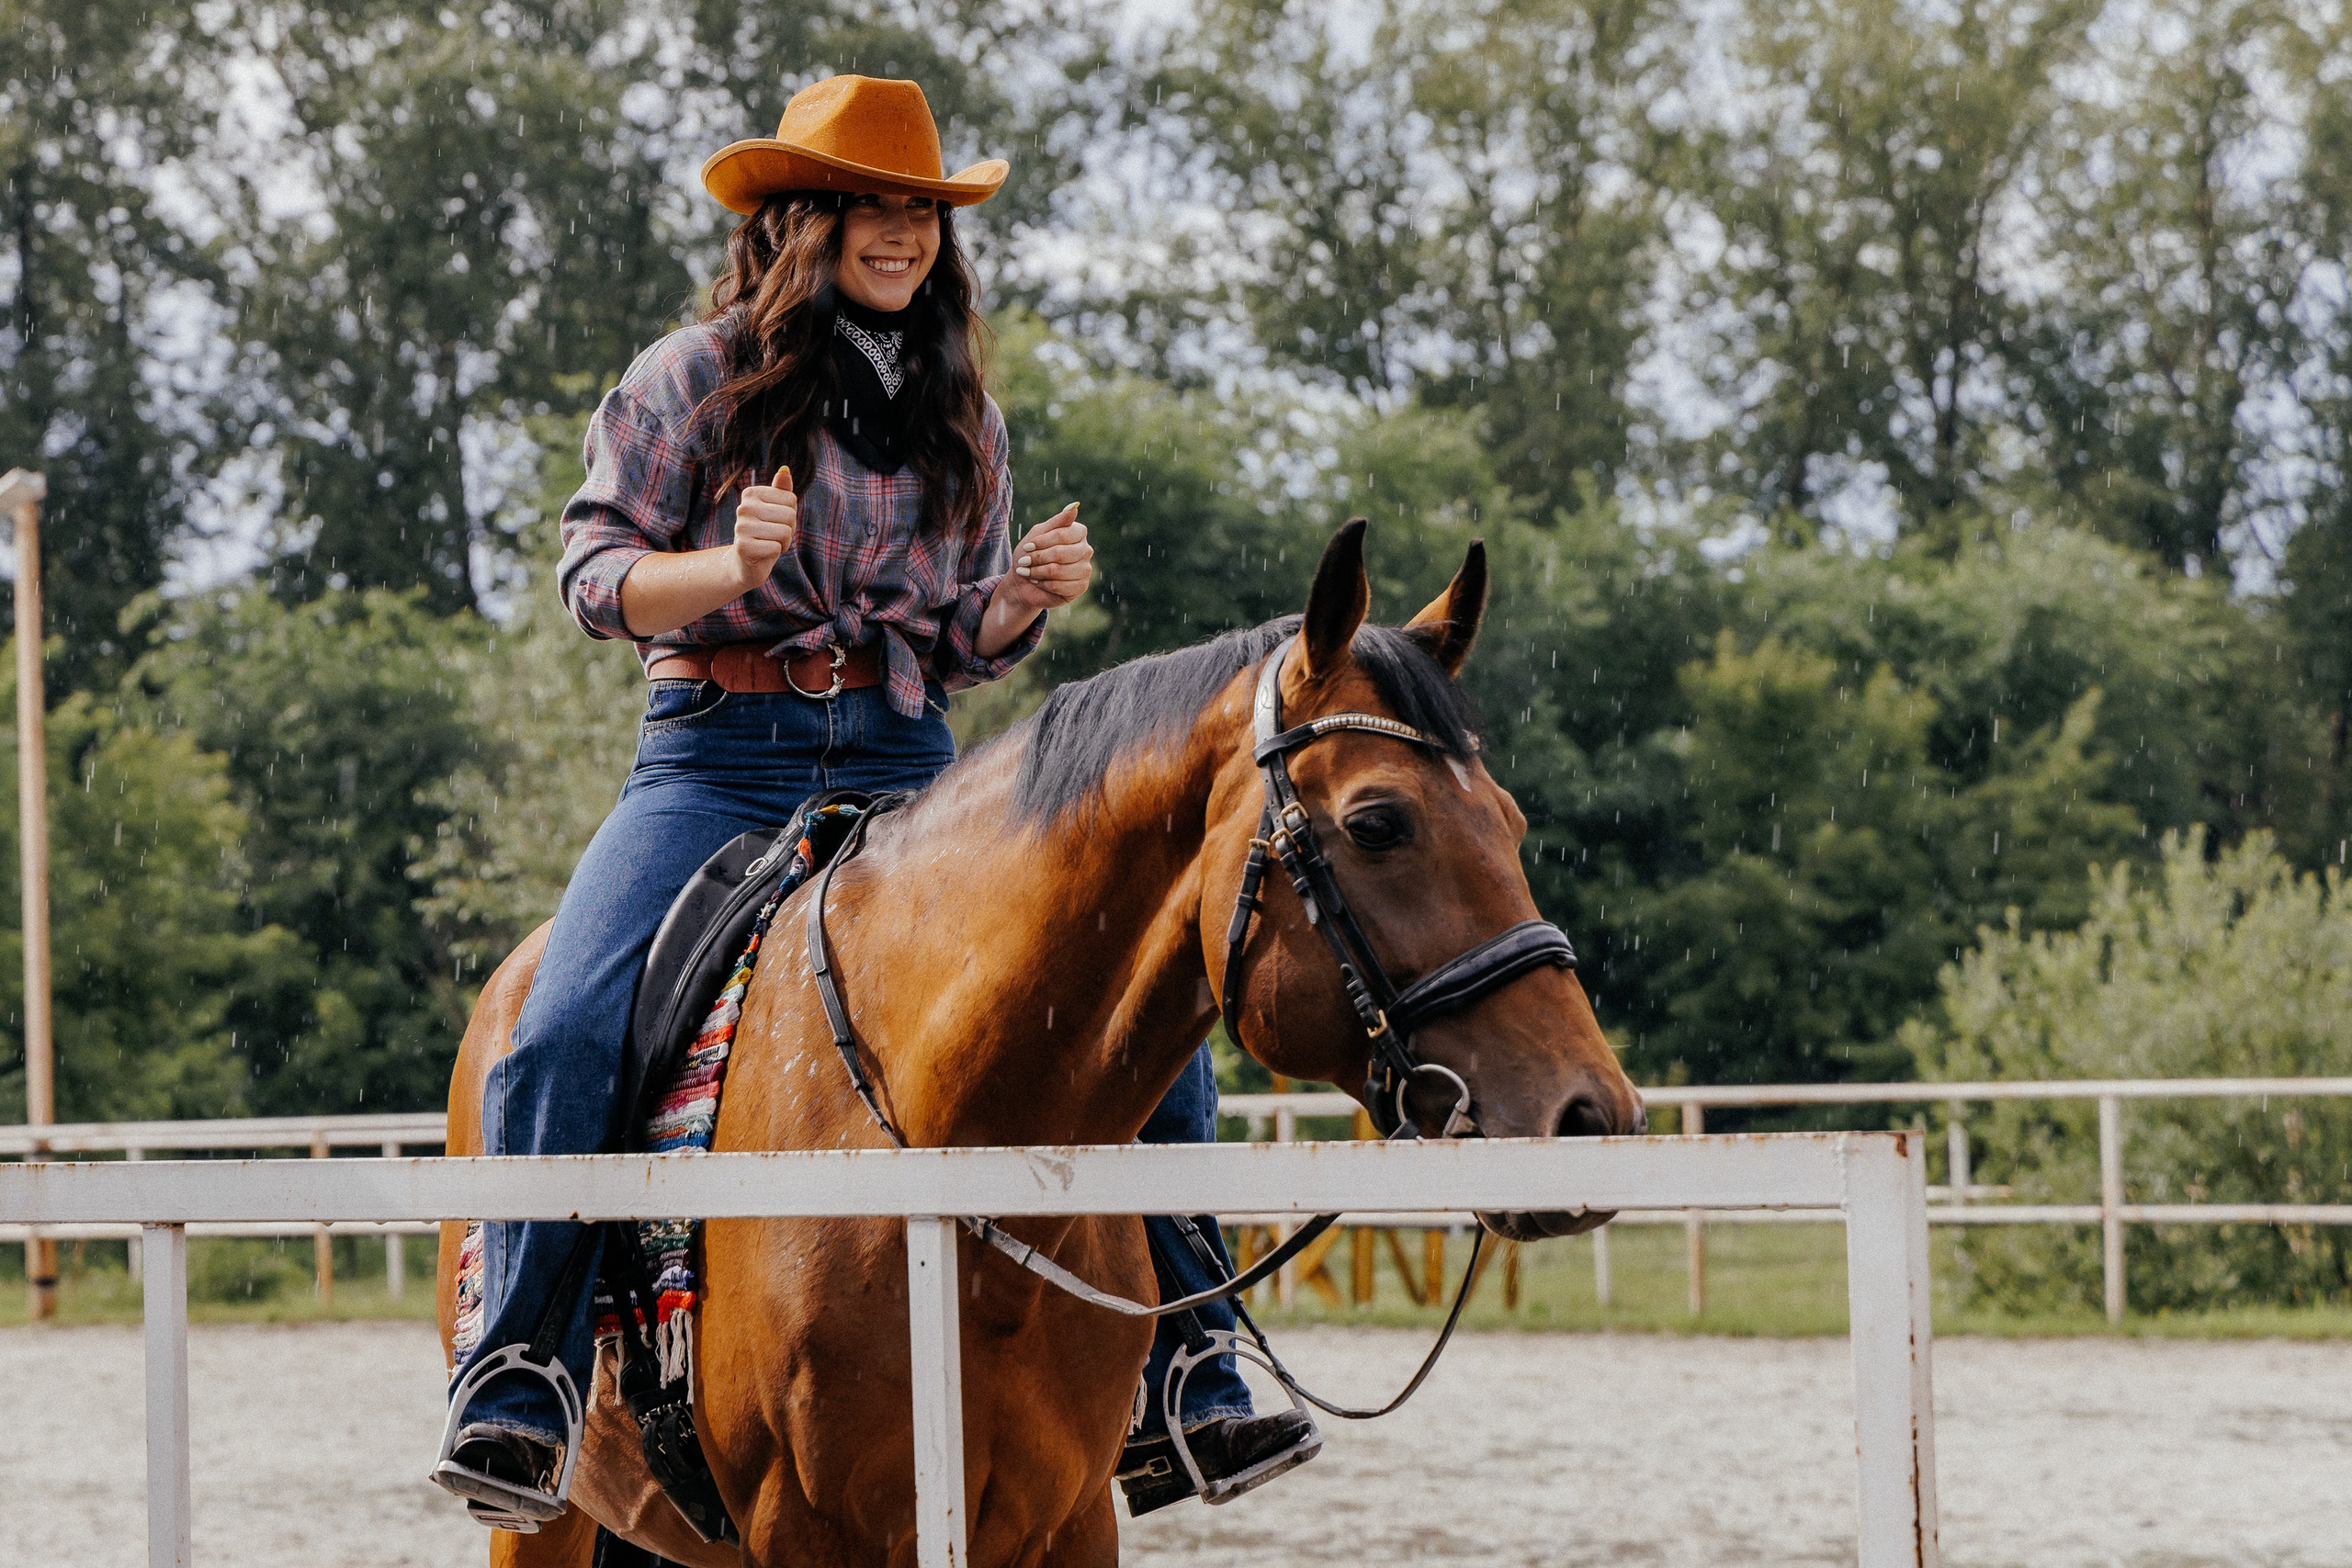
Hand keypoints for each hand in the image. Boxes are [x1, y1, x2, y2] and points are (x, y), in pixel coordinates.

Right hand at [732, 465, 796, 588]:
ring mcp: (741, 527)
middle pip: (789, 515)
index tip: (776, 521)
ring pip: (785, 532)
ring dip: (783, 542)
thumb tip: (785, 469)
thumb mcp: (777, 510)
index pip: (791, 499)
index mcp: (751, 493)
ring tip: (769, 543)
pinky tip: (763, 553)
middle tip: (773, 535)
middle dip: (789, 529)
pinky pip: (776, 547)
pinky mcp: (743, 547)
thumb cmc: (766, 532)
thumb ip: (781, 490)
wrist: (746, 562)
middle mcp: (743, 507)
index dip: (790, 514)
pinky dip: (775, 553)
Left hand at [1004, 504, 1091, 611]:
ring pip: (1058, 571)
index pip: (1062, 534)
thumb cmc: (1030, 554)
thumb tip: (1075, 505)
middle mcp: (1086, 550)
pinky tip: (1040, 583)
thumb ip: (1057, 521)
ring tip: (1030, 573)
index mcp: (1078, 533)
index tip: (1027, 547)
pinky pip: (1061, 586)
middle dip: (1038, 559)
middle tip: (1026, 562)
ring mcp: (1086, 569)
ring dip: (1038, 573)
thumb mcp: (1038, 533)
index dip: (1042, 542)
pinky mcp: (1082, 587)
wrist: (1023, 582)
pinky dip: (1045, 585)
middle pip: (1060, 553)